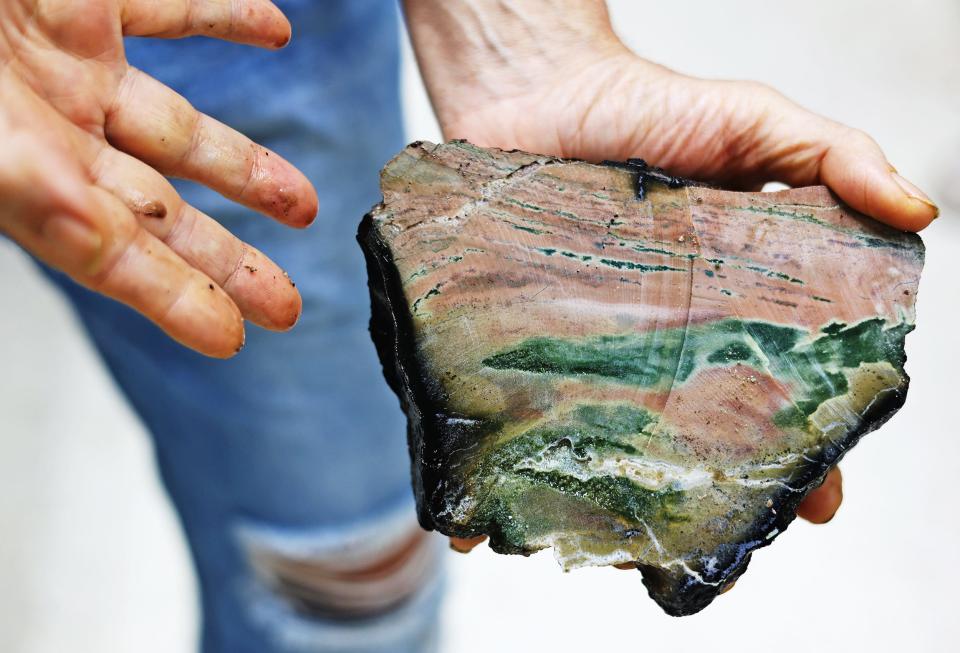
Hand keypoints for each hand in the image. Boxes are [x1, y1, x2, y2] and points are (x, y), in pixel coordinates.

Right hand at [0, 0, 318, 357]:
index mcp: (14, 173)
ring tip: (302, 206)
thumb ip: (26, 189)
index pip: (111, 257)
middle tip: (287, 307)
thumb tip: (82, 232)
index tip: (235, 337)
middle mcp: (46, 130)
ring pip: (179, 126)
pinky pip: (168, 4)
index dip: (175, 302)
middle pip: (160, 212)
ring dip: (246, 166)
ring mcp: (65, 63)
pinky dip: (225, 16)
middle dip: (227, 260)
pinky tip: (273, 31)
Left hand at [405, 0, 896, 541]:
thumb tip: (923, 212)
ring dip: (608, 496)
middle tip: (721, 535)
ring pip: (603, 436)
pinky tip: (491, 513)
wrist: (535, 85)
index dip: (805, 441)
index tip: (817, 495)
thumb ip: (835, 156)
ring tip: (607, 542)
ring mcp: (586, 339)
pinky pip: (512, 406)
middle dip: (713, 488)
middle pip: (692, 429)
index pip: (778, 383)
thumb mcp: (755, 122)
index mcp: (725, 299)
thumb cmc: (647, 104)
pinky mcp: (516, 334)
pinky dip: (502, 459)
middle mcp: (657, 333)